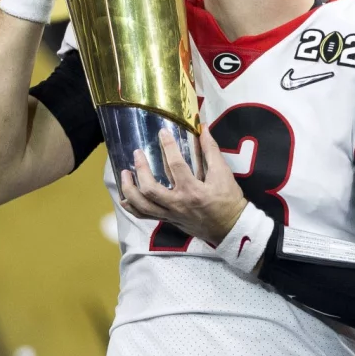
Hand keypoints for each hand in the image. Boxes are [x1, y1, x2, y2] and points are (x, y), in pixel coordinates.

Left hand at [118, 129, 247, 247]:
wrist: (230, 228)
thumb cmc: (229, 200)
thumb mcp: (223, 173)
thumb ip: (211, 150)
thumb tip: (203, 128)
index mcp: (193, 191)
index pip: (175, 165)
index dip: (168, 146)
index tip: (162, 132)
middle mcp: (178, 204)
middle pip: (150, 189)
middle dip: (140, 170)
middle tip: (137, 153)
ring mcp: (171, 215)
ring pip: (142, 206)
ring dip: (129, 189)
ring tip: (124, 173)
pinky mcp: (169, 220)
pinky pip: (145, 216)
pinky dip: (132, 207)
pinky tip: (125, 197)